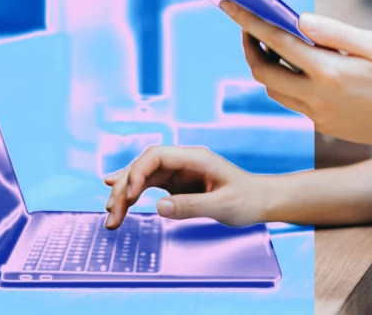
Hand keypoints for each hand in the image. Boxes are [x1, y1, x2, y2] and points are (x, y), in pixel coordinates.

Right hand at [102, 145, 268, 228]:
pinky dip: (133, 193)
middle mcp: (183, 161)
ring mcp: (178, 171)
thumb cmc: (247, 200)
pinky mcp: (177, 183)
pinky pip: (149, 184)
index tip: (130, 196)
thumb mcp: (223, 206)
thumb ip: (191, 206)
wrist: (260, 200)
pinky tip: (118, 196)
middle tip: (112, 214)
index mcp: (195, 158)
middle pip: (144, 166)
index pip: (156, 156)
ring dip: (125, 193)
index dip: (137, 172)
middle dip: (125, 187)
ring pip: (142, 176)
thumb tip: (158, 207)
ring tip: (111, 214)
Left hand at [221, 1, 371, 167]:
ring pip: (273, 90)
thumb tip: (299, 19)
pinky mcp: (323, 125)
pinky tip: (299, 65)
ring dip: (265, 66)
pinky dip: (286, 80)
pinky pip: (292, 101)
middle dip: (248, 47)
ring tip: (272, 42)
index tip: (229, 5)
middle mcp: (316, 98)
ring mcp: (317, 116)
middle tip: (248, 26)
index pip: (276, 42)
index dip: (248, 22)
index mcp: (329, 73)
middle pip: (262, 72)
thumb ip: (334, 32)